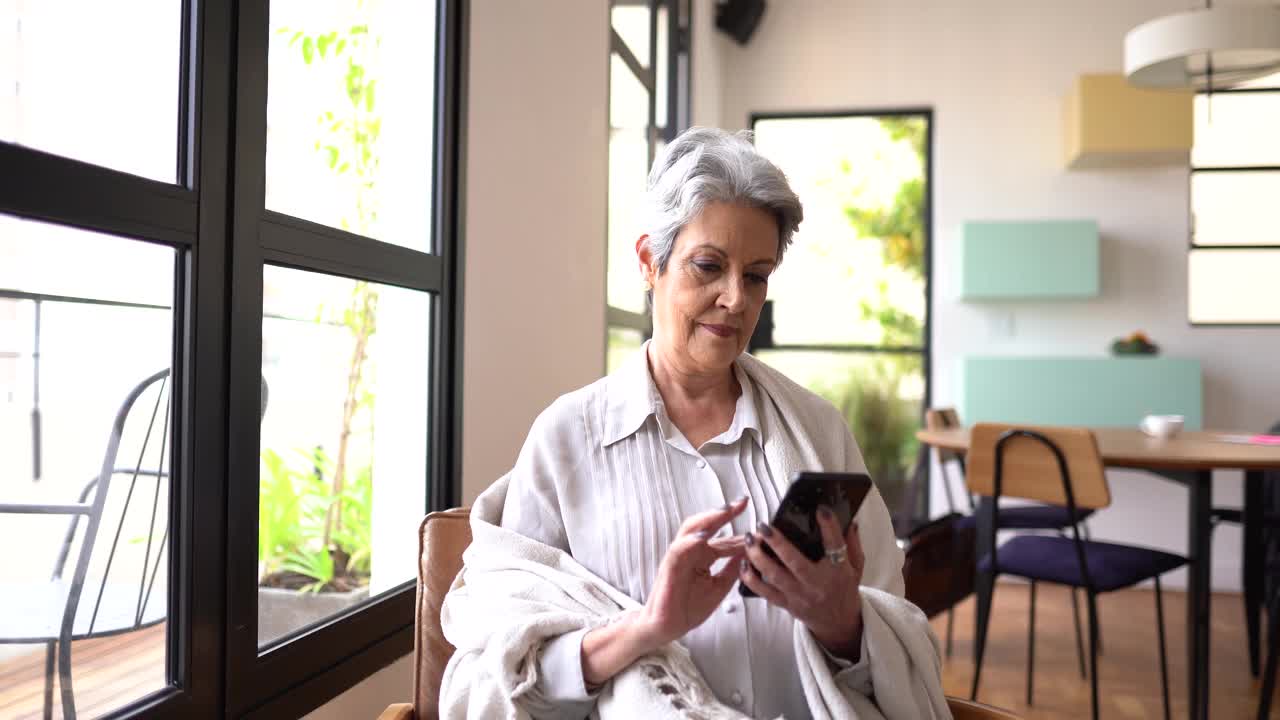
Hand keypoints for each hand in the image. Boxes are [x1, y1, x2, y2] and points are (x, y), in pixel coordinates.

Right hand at [582, 497, 747, 685]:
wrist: (666, 627)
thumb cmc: (687, 607)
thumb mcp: (718, 588)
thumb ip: (732, 570)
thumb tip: (749, 553)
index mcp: (703, 556)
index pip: (724, 540)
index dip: (741, 533)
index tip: (760, 526)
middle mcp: (691, 551)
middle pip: (708, 525)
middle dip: (725, 513)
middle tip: (742, 502)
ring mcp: (679, 556)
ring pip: (692, 529)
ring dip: (708, 519)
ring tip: (726, 511)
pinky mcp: (669, 566)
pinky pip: (679, 549)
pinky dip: (690, 541)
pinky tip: (703, 536)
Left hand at [739, 505, 865, 659]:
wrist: (838, 623)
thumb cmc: (845, 590)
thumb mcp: (856, 567)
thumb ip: (853, 544)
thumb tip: (849, 521)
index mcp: (837, 571)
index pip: (835, 546)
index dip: (829, 527)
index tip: (820, 509)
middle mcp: (816, 583)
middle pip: (795, 562)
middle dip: (777, 543)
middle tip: (764, 526)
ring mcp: (799, 595)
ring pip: (775, 576)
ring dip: (758, 557)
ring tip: (749, 540)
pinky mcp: (786, 603)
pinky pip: (764, 592)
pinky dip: (750, 578)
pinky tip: (743, 563)